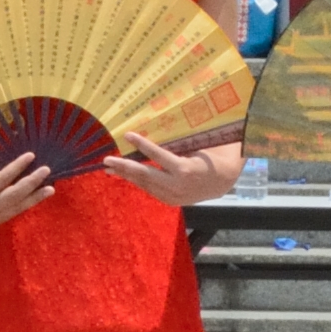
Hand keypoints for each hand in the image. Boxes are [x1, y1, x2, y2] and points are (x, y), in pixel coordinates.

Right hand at [0, 148, 59, 233]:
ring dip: (34, 198)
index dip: (16, 168)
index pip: (1, 180)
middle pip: (13, 196)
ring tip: (51, 188)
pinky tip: (35, 197)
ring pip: (15, 208)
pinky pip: (11, 213)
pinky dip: (24, 204)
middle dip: (31, 183)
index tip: (30, 155)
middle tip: (46, 169)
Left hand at [102, 132, 227, 208]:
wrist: (224, 181)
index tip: (127, 135)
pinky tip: (125, 174)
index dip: (142, 145)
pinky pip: (150, 189)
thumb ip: (178, 143)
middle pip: (145, 175)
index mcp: (185, 169)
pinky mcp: (170, 201)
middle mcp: (177, 185)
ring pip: (145, 184)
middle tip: (106, 160)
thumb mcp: (198, 146)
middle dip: (124, 167)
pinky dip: (137, 180)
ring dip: (126, 175)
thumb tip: (155, 130)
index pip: (159, 156)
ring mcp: (173, 196)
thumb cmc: (211, 157)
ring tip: (109, 168)